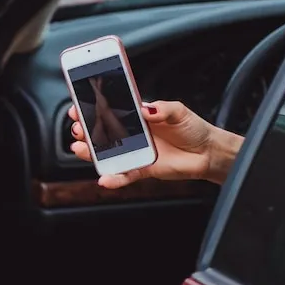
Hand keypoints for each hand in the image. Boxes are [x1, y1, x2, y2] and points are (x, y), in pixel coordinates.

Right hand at [69, 100, 242, 188]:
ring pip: (107, 154)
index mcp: (139, 117)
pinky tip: (104, 178)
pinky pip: (124, 175)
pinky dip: (114, 178)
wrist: (207, 153)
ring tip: (80, 148)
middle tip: (78, 127)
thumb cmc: (193, 129)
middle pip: (103, 132)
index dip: (95, 108)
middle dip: (87, 129)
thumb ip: (162, 109)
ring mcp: (136, 152)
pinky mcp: (142, 169)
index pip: (112, 111)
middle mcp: (134, 134)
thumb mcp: (179, 111)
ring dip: (91, 152)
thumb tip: (146, 109)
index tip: (80, 105)